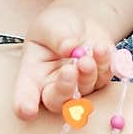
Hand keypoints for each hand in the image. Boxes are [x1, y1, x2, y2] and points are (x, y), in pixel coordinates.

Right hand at [13, 4, 115, 119]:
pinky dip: (107, 64)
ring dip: (89, 74)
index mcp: (33, 75)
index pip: (26, 95)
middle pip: (58, 101)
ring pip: (85, 90)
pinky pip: (106, 77)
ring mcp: (79, 85)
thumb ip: (56, 36)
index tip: (28, 111)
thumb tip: (69, 48)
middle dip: (65, 89)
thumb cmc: (54, 27)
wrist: (77, 22)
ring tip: (89, 53)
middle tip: (69, 70)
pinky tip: (102, 47)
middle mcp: (55, 86)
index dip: (25, 106)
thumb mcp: (48, 26)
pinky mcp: (100, 78)